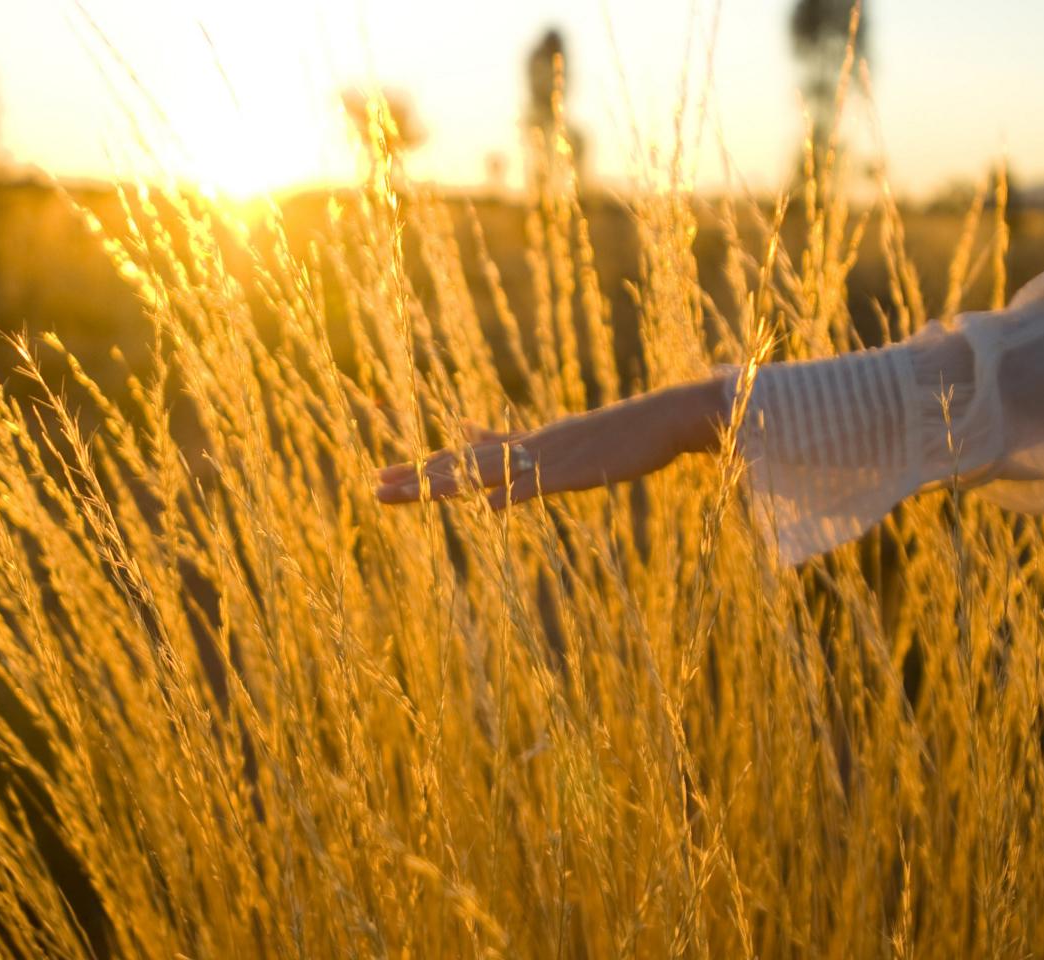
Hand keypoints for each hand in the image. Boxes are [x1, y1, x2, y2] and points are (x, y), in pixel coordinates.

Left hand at [372, 377, 729, 509]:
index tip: (393, 470)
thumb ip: (544, 448)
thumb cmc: (633, 434)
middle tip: (372, 485)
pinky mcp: (573, 469)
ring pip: (482, 473)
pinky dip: (510, 494)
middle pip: (462, 463)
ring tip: (399, 493)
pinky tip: (485, 507)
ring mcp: (548, 457)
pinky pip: (535, 484)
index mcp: (532, 444)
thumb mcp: (579, 443)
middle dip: (415, 476)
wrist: (672, 415)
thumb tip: (511, 448)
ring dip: (438, 486)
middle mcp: (530, 446)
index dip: (431, 464)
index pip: (471, 453)